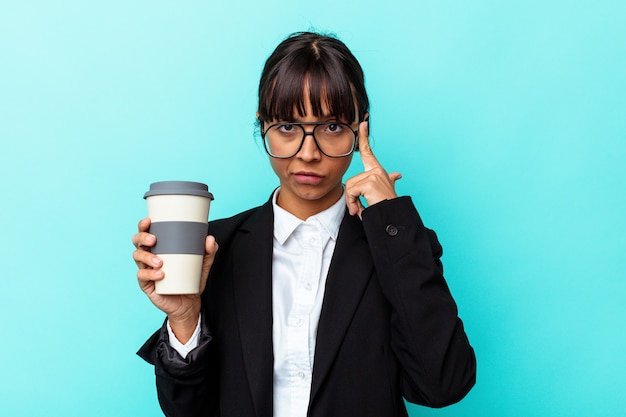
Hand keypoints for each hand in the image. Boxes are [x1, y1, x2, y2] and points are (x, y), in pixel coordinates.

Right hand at [132, 218, 218, 341]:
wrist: (189, 303)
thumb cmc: (191, 279)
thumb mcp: (202, 265)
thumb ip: (208, 252)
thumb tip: (210, 239)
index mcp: (159, 248)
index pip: (147, 233)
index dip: (143, 225)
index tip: (149, 221)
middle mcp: (149, 257)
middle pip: (137, 243)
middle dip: (142, 238)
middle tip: (153, 240)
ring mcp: (146, 270)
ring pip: (137, 257)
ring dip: (146, 257)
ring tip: (160, 262)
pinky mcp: (147, 284)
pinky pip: (142, 276)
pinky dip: (149, 274)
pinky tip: (160, 275)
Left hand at [345, 121, 401, 217]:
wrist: (393, 218)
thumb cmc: (387, 208)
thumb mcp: (385, 192)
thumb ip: (388, 181)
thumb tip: (398, 174)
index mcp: (378, 171)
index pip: (368, 152)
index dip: (364, 137)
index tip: (363, 124)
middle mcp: (377, 171)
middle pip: (351, 180)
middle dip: (351, 197)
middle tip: (358, 208)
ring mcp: (374, 176)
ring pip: (350, 187)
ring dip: (352, 202)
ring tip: (361, 210)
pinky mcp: (370, 183)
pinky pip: (352, 192)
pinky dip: (353, 203)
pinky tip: (361, 210)